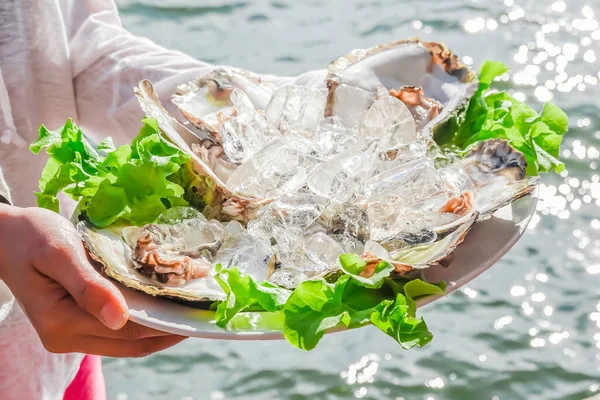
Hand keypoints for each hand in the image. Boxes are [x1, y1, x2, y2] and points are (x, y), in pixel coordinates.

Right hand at [0, 204, 186, 356]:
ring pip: (125, 342)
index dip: (166, 325)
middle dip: (169, 331)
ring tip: (189, 310)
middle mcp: (65, 337)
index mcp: (62, 323)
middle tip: (203, 313)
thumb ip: (89, 286)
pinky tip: (161, 306)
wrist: (4, 236)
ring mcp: (69, 334)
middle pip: (131, 343)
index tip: (198, 313)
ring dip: (158, 329)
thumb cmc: (31, 236)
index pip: (128, 332)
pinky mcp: (73, 325)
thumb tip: (121, 318)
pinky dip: (141, 322)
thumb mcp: (60, 252)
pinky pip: (115, 331)